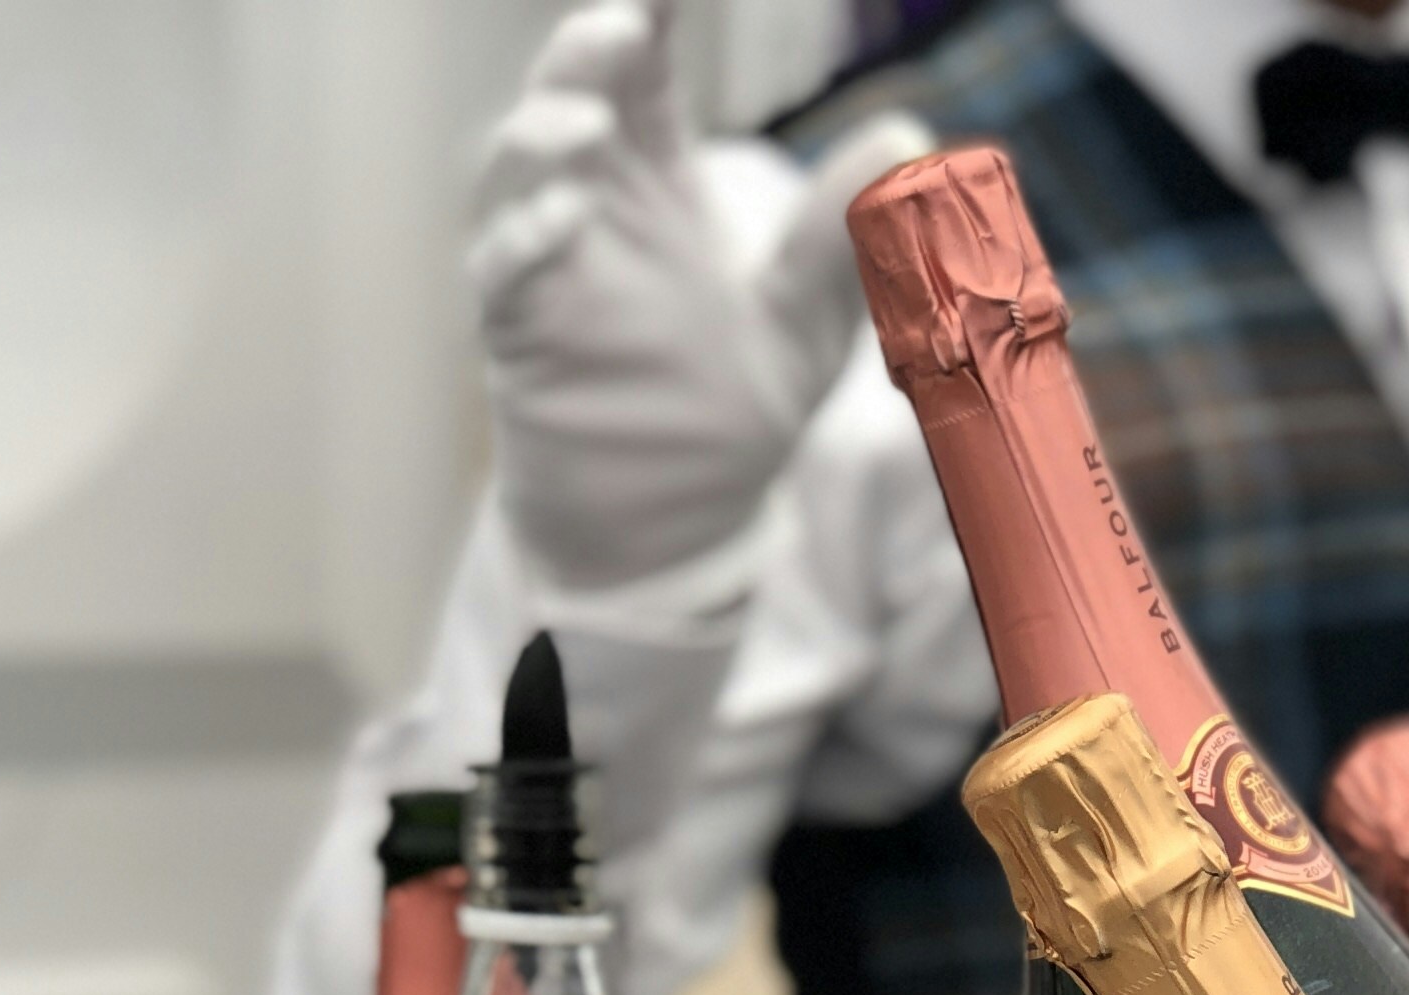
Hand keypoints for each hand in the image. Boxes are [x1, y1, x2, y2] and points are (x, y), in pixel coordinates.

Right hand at [469, 2, 930, 593]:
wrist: (676, 529)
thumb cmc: (732, 412)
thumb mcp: (810, 320)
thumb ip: (842, 236)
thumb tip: (907, 139)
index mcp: (656, 183)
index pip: (644, 70)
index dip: (650, 13)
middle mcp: (590, 207)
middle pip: (569, 97)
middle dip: (587, 54)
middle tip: (626, 21)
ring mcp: (546, 269)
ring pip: (513, 173)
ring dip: (542, 136)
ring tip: (588, 120)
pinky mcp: (521, 338)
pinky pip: (501, 276)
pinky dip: (524, 241)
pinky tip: (566, 222)